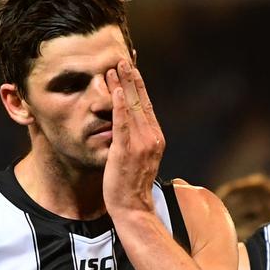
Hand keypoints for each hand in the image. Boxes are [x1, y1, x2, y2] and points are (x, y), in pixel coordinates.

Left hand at [103, 60, 164, 217]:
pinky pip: (122, 122)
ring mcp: (140, 144)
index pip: (147, 107)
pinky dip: (119, 105)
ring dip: (122, 86)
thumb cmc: (131, 187)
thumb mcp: (139, 160)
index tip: (131, 71)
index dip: (139, 87)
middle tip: (122, 60)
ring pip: (132, 108)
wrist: (133, 209)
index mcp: (156, 139)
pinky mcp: (126, 149)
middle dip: (131, 80)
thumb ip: (137, 142)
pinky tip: (115, 90)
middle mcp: (152, 138)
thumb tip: (128, 129)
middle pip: (141, 102)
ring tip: (114, 68)